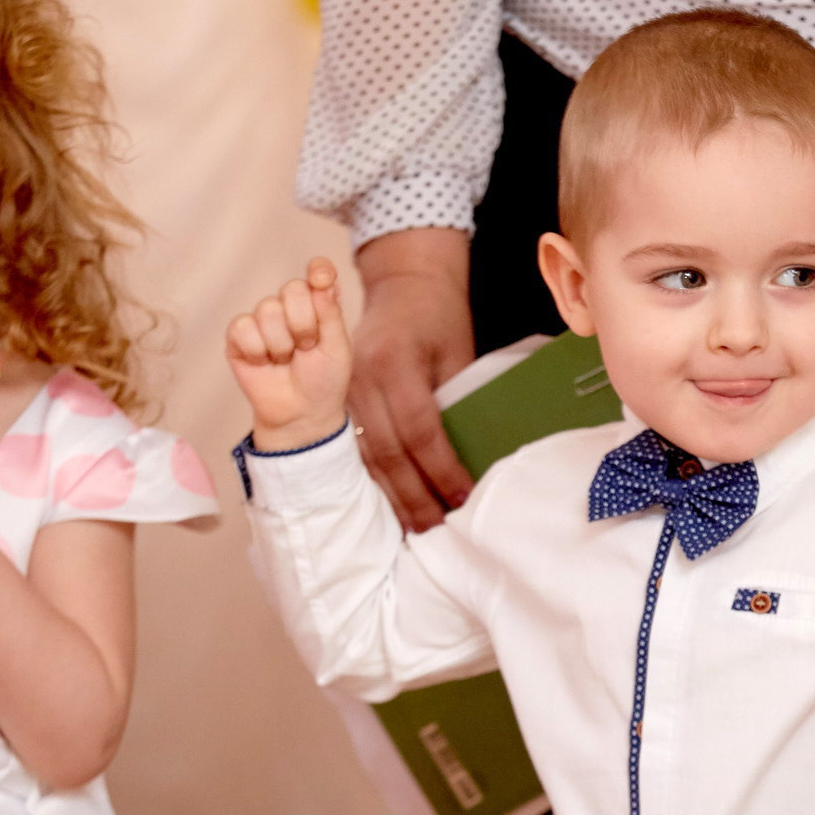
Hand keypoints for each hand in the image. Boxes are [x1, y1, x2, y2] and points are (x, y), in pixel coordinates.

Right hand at [227, 257, 352, 451]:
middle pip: (292, 289)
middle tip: (307, 348)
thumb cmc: (324, 380)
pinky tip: (264, 363)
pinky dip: (257, 351)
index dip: (319, 270)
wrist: (301, 413)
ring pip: (267, 310)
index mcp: (319, 304)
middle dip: (304, 324)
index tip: (320, 279)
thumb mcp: (338, 348)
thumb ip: (331, 314)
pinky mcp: (239, 336)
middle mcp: (290, 306)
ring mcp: (263, 319)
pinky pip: (243, 328)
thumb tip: (321, 283)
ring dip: (281, 344)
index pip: (318, 272)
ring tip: (286, 360)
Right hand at [348, 230, 476, 530]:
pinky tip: (392, 506)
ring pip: (365, 457)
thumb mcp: (457, 350)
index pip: (419, 429)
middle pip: (386, 452)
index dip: (442, 468)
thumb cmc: (437, 314)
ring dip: (391, 497)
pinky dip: (376, 480)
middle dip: (413, 496)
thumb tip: (474, 457)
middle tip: (438, 531)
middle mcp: (360, 379)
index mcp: (394, 362)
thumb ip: (457, 400)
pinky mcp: (340, 401)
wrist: (401, 283)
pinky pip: (355, 449)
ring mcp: (344, 391)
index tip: (463, 496)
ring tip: (416, 529)